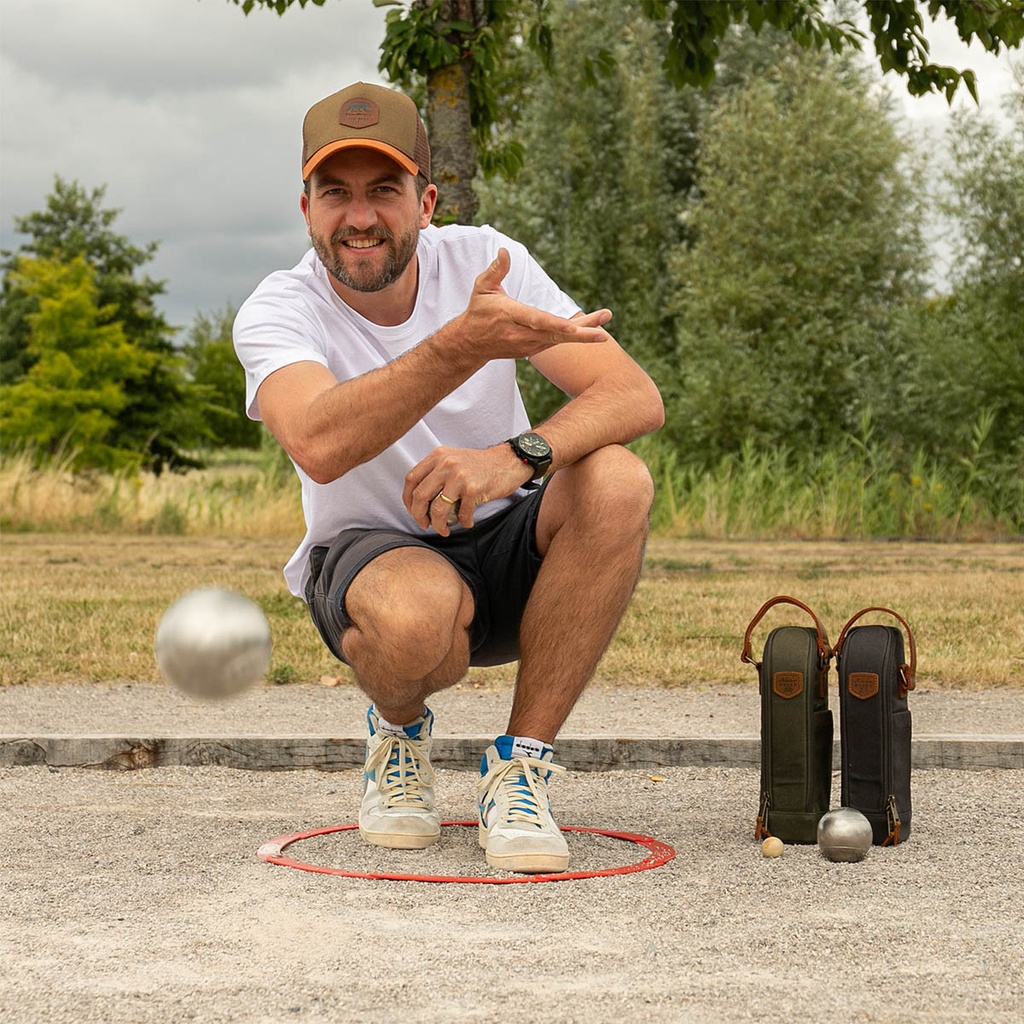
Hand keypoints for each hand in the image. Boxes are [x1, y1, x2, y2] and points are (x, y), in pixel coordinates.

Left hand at [403, 443, 533, 535]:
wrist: (508, 461)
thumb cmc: (480, 464)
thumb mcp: (452, 459)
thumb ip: (435, 472)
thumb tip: (418, 499)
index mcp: (437, 456)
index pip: (411, 479)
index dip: (407, 500)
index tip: (413, 511)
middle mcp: (445, 464)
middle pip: (419, 496)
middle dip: (418, 515)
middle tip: (424, 524)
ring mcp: (459, 476)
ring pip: (437, 509)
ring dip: (438, 525)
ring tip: (444, 530)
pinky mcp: (473, 489)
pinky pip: (462, 513)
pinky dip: (463, 522)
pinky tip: (467, 522)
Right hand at [455, 248, 611, 361]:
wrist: (471, 344)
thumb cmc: (478, 311)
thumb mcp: (482, 288)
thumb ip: (495, 270)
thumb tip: (504, 251)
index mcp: (511, 315)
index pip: (536, 321)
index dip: (556, 325)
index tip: (573, 327)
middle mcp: (523, 334)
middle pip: (555, 335)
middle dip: (581, 333)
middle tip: (604, 332)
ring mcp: (529, 344)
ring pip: (560, 339)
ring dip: (585, 333)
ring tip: (605, 322)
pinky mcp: (534, 349)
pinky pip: (558, 342)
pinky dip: (576, 337)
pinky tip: (593, 330)